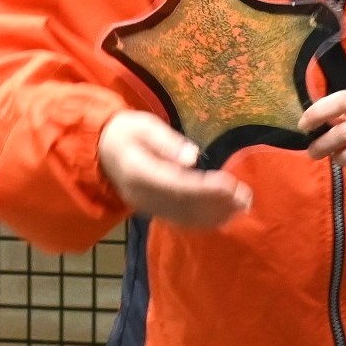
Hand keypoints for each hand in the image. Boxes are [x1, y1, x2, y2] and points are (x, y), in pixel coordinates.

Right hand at [98, 111, 252, 227]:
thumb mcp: (144, 126)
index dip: (204, 188)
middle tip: (244, 197)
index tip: (230, 184)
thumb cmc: (127, 132)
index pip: (175, 185)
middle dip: (216, 203)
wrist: (101, 151)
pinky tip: (226, 215)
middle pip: (183, 205)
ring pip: (183, 216)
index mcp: (137, 172)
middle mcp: (141, 195)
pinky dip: (205, 219)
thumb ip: (166, 142)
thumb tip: (192, 157)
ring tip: (242, 206)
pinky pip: (180, 219)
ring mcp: (146, 206)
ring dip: (215, 214)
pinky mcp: (153, 209)